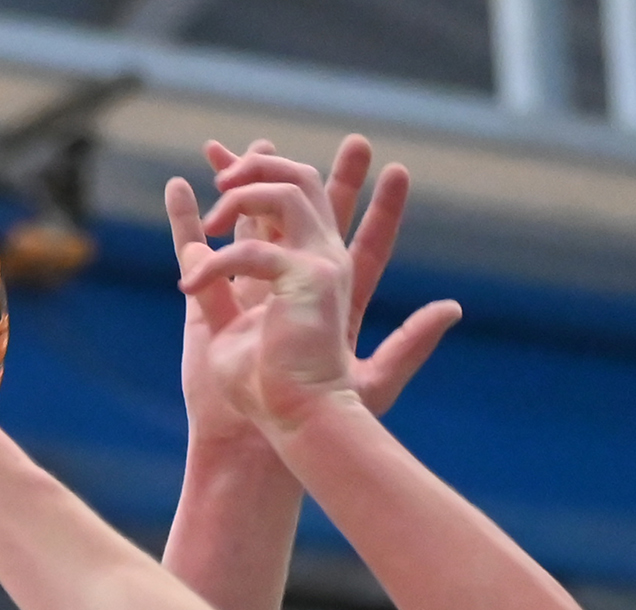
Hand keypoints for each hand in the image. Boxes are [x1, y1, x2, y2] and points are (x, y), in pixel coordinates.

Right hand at [169, 138, 460, 439]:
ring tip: (251, 149)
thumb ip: (411, 345)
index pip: (365, 245)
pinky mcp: (211, 302)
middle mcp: (294, 286)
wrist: (261, 440)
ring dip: (250, 187)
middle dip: (317, 179)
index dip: (381, 211)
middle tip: (339, 143)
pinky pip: (194, 250)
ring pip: (251, 224)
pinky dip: (185, 220)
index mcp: (335, 300)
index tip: (397, 170)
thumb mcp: (374, 384)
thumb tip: (453, 308)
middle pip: (308, 219)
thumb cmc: (317, 418)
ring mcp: (251, 289)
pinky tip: (182, 188)